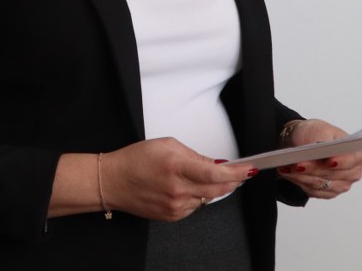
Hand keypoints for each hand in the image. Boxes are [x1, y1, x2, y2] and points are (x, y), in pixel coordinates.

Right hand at [101, 138, 256, 221]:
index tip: (248, 169)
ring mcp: (175, 206)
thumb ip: (194, 155)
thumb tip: (216, 165)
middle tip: (239, 173)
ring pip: (207, 199)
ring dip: (211, 188)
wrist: (112, 181)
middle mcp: (177, 189)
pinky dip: (196, 197)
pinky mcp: (172, 216)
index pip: (215, 174)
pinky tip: (184, 187)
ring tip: (195, 176)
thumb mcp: (166, 145)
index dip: (236, 173)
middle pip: (217, 190)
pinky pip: (195, 207)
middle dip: (231, 181)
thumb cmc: (135, 160)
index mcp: (176, 166)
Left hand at [276, 119, 361, 199]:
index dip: (341, 162)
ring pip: (320, 184)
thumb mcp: (320, 130)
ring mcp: (341, 185)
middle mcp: (353, 172)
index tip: (329, 161)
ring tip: (287, 167)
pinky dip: (299, 182)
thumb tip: (321, 147)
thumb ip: (323, 140)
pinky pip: (313, 191)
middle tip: (297, 164)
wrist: (305, 141)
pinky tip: (288, 173)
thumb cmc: (317, 133)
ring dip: (301, 177)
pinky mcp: (328, 193)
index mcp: (358, 154)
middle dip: (313, 169)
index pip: (352, 160)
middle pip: (333, 174)